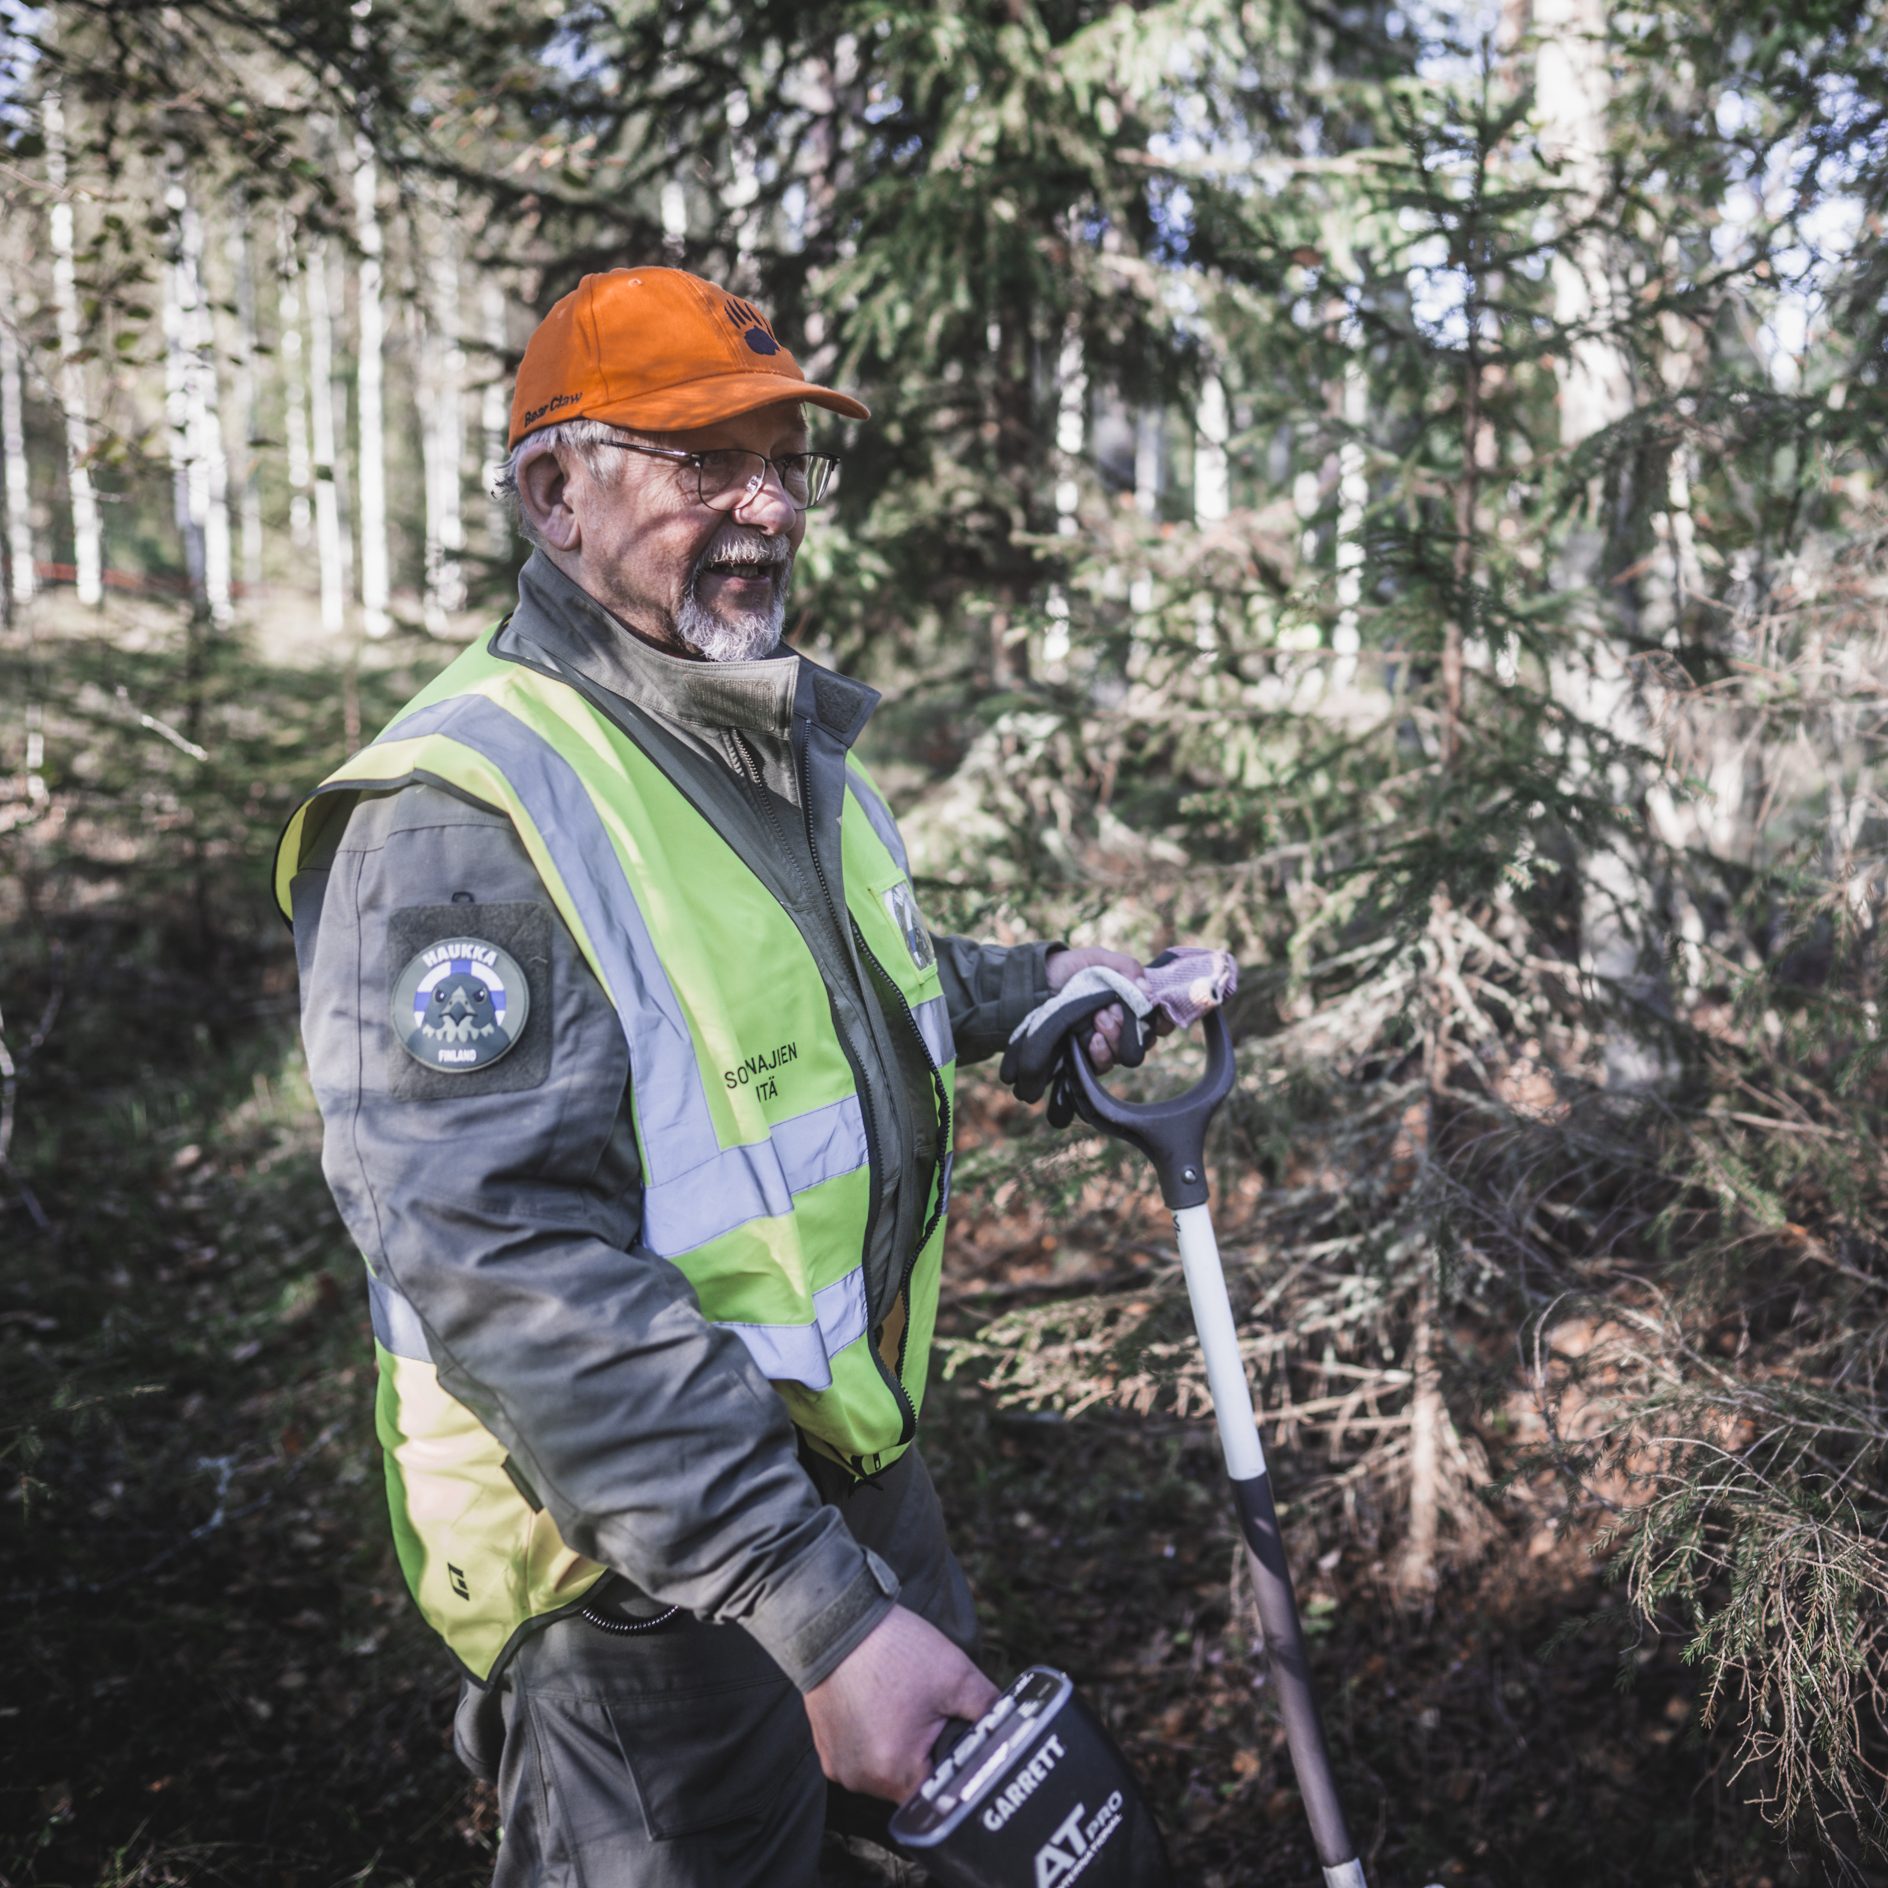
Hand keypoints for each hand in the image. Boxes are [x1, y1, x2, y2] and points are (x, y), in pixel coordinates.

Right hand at [803, 1603, 998, 1802]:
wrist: (837, 1621)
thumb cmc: (893, 1648)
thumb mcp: (955, 1675)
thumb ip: (990, 1709)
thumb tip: (1013, 1727)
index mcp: (894, 1771)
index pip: (938, 1795)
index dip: (954, 1771)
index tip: (958, 1744)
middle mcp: (862, 1780)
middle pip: (911, 1784)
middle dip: (927, 1754)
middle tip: (931, 1715)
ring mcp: (840, 1767)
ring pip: (886, 1770)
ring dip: (900, 1746)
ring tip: (903, 1705)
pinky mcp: (827, 1750)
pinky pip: (862, 1757)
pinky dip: (875, 1738)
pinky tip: (881, 1705)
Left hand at [1045, 946, 1171, 1072]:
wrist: (1035, 984)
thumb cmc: (1070, 969)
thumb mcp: (1099, 959)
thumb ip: (1127, 968)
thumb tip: (1148, 991)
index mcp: (1132, 1002)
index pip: (1161, 1019)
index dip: (1164, 1020)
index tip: (1157, 1013)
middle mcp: (1124, 1026)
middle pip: (1147, 1040)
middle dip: (1134, 1026)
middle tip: (1112, 1010)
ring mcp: (1107, 1043)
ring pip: (1128, 1054)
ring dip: (1116, 1036)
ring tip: (1097, 1018)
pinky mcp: (1088, 1057)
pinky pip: (1106, 1065)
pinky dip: (1102, 1053)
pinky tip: (1091, 1039)